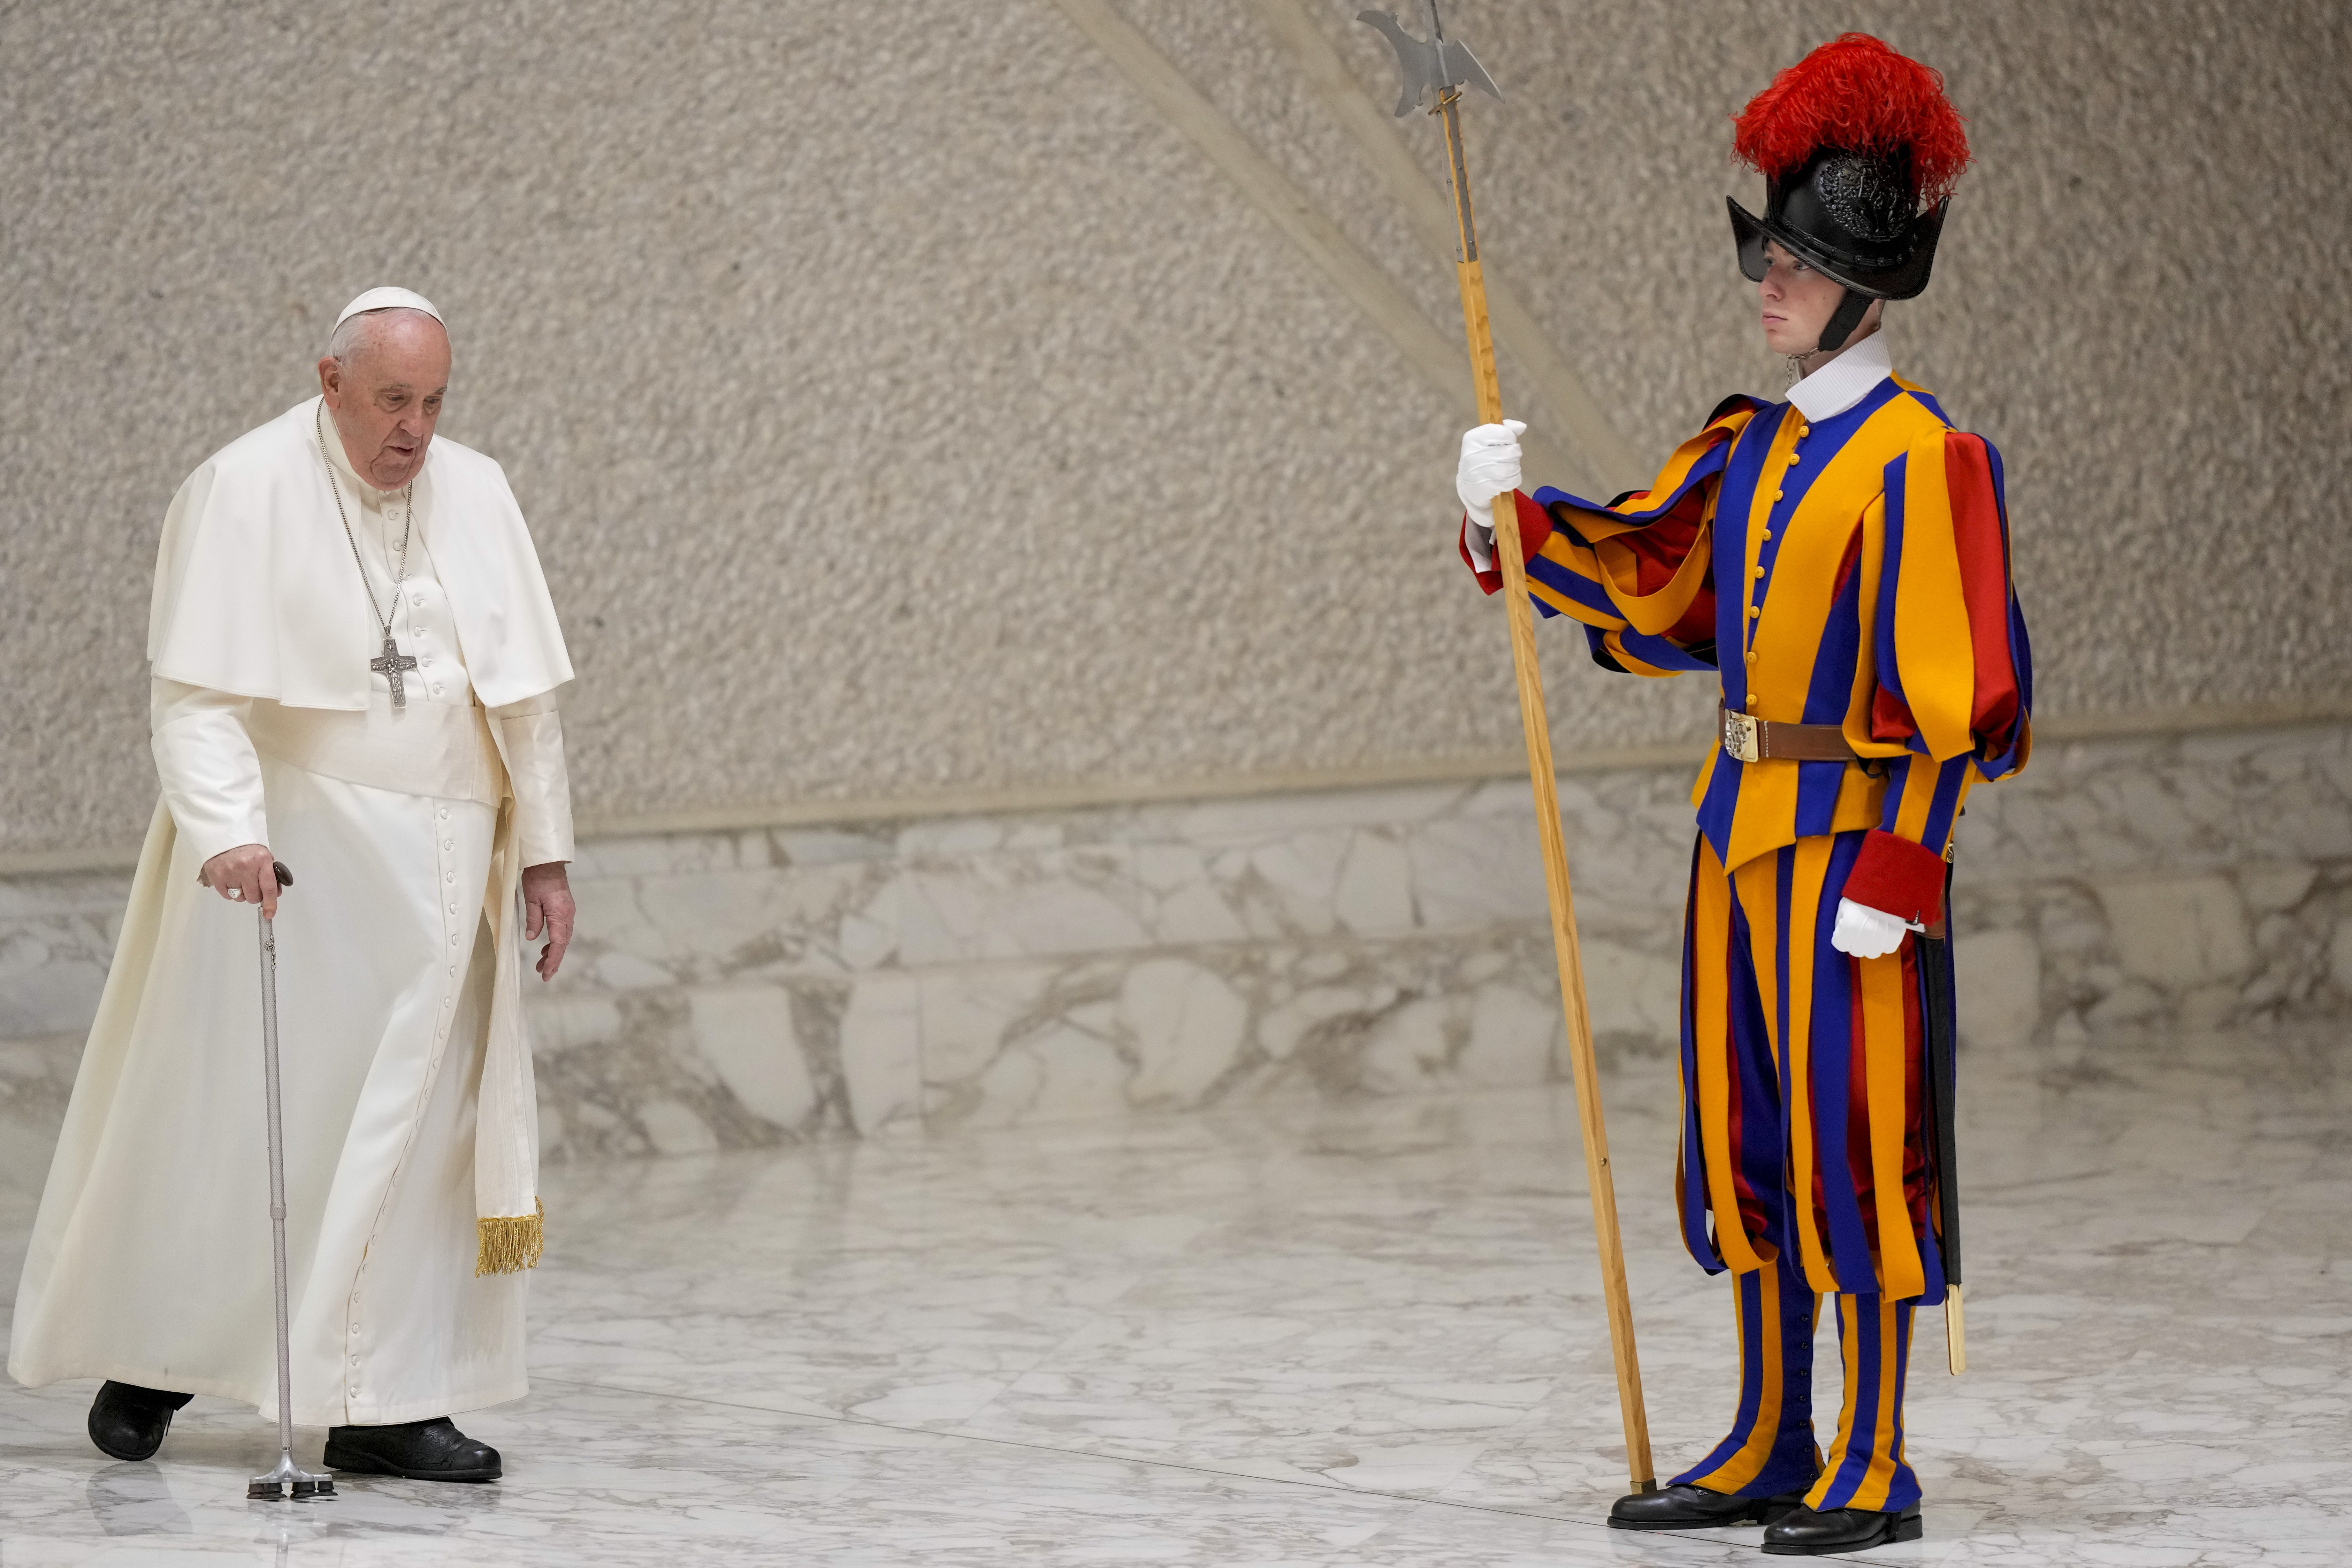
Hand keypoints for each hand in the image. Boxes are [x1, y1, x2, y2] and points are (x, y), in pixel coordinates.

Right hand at [201, 843, 283, 917]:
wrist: (224, 835)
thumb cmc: (246, 847)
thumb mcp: (264, 856)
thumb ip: (270, 875)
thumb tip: (275, 895)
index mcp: (261, 860)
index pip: (269, 888)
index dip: (270, 903)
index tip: (270, 913)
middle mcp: (245, 867)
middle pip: (253, 896)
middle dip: (255, 894)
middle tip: (252, 884)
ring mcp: (230, 872)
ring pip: (240, 898)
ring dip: (242, 893)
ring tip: (240, 879)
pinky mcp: (217, 876)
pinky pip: (227, 896)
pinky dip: (231, 891)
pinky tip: (231, 879)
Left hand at [521, 861, 574, 980]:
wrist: (548, 862)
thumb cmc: (538, 878)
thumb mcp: (532, 899)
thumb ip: (534, 920)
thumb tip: (533, 938)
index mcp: (560, 914)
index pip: (558, 942)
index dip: (553, 959)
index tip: (547, 972)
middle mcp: (567, 916)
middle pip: (563, 944)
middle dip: (554, 961)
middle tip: (544, 975)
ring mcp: (567, 913)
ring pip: (562, 939)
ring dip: (553, 953)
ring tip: (542, 966)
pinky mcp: (564, 911)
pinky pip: (561, 931)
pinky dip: (554, 942)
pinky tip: (545, 948)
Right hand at [1456, 419, 1526, 519]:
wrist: (1469, 485)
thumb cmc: (1482, 458)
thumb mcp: (1488, 440)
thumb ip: (1506, 429)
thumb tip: (1522, 426)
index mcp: (1473, 438)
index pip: (1503, 433)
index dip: (1510, 439)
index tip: (1505, 444)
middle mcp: (1473, 454)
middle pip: (1511, 451)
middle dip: (1514, 455)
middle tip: (1507, 458)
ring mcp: (1478, 472)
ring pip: (1512, 467)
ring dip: (1514, 468)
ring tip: (1508, 468)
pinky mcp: (1485, 487)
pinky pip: (1510, 481)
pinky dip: (1513, 480)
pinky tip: (1506, 479)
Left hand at [1829, 897, 1914, 959]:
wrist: (1886, 885)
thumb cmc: (1861, 895)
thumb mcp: (1844, 907)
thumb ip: (1840, 924)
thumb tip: (1842, 935)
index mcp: (1849, 926)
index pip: (1840, 945)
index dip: (1841, 938)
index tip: (1844, 933)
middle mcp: (1865, 933)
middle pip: (1856, 951)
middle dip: (1854, 943)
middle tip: (1858, 933)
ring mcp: (1882, 935)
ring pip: (1872, 953)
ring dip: (1870, 946)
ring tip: (1871, 933)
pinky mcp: (1896, 935)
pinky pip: (1889, 948)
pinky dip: (1885, 944)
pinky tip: (1883, 934)